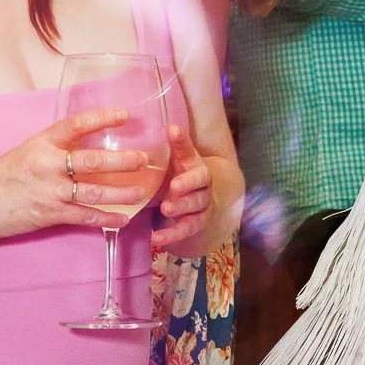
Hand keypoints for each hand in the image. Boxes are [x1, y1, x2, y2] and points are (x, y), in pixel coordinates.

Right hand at [0, 108, 152, 243]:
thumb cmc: (5, 175)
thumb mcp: (28, 151)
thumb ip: (57, 147)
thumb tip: (90, 140)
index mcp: (42, 143)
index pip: (76, 125)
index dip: (102, 118)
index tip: (125, 115)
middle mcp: (48, 164)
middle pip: (93, 160)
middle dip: (123, 160)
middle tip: (144, 159)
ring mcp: (50, 191)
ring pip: (94, 191)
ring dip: (122, 192)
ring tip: (142, 191)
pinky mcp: (50, 214)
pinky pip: (85, 216)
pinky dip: (107, 218)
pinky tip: (124, 219)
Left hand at [151, 123, 212, 252]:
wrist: (208, 195)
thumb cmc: (186, 172)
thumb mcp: (182, 158)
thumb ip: (178, 145)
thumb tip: (170, 126)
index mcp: (198, 169)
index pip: (197, 163)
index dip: (186, 151)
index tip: (173, 138)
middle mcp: (203, 189)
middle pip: (199, 189)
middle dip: (187, 187)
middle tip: (173, 187)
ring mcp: (201, 208)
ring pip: (195, 210)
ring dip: (181, 209)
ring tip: (165, 209)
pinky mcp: (195, 224)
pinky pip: (186, 230)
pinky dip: (172, 235)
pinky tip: (156, 239)